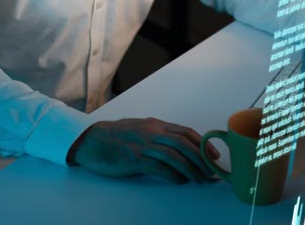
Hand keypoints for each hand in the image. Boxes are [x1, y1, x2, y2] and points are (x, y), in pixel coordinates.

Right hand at [68, 117, 220, 183]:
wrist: (91, 140)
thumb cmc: (117, 136)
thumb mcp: (141, 130)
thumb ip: (159, 136)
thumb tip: (181, 149)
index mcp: (156, 125)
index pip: (186, 132)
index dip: (203, 144)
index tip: (214, 155)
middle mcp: (152, 132)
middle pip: (184, 143)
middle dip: (200, 158)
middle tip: (210, 171)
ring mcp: (143, 145)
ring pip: (174, 155)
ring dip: (190, 169)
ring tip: (199, 179)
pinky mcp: (134, 159)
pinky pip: (158, 167)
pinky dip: (172, 174)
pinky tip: (179, 180)